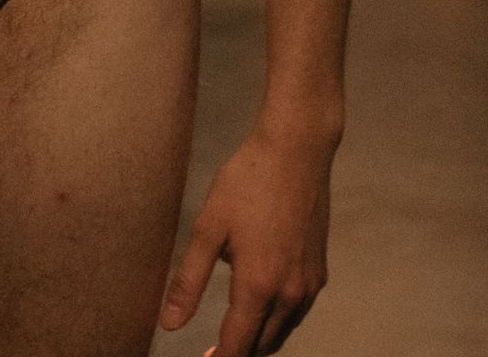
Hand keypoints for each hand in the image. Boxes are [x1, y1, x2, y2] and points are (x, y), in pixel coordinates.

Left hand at [163, 123, 335, 354]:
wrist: (297, 151)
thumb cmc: (248, 182)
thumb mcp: (208, 227)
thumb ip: (188, 280)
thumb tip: (168, 324)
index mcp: (259, 285)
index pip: (237, 343)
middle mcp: (290, 293)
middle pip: (263, 344)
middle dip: (239, 351)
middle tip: (212, 350)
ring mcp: (309, 283)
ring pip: (283, 330)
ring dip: (259, 338)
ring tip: (234, 332)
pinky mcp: (319, 271)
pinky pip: (297, 311)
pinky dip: (278, 320)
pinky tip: (261, 306)